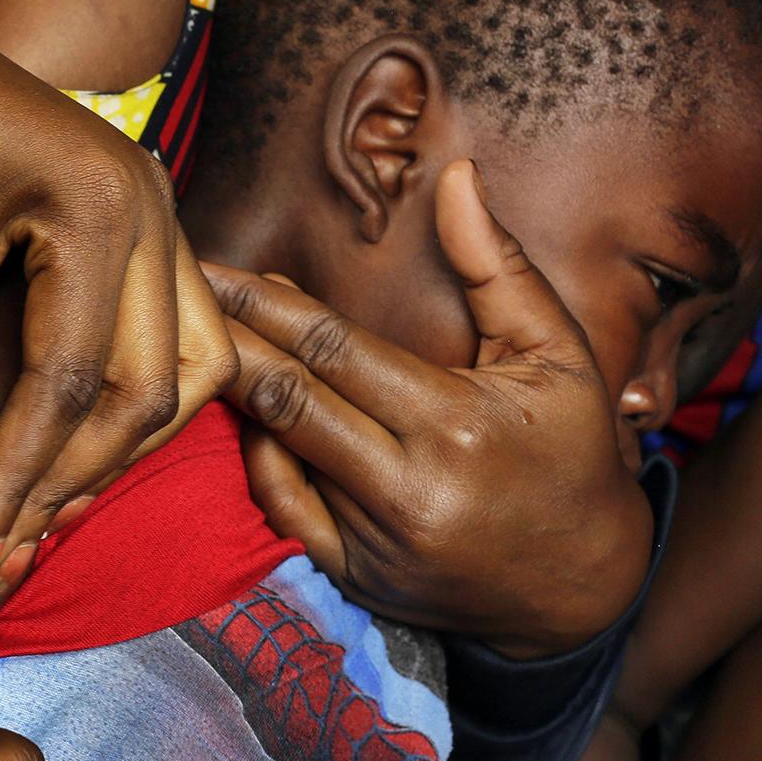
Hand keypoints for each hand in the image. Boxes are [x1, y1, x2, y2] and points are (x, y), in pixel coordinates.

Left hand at [0, 15, 235, 587]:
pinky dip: (121, 397)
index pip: (75, 383)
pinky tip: (63, 448)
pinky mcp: (129, 220)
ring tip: (41, 513)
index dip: (18, 479)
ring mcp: (151, 209)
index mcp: (104, 208)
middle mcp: (151, 206)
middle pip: (155, 387)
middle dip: (79, 479)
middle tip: (5, 549)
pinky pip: (162, 331)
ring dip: (117, 447)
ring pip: (184, 366)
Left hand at [205, 161, 649, 653]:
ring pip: (277, 453)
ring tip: (203, 341)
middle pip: (289, 399)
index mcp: (454, 423)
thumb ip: (497, 266)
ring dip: (237, 395)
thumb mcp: (555, 352)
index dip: (266, 304)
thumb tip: (458, 176)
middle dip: (229, 338)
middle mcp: (408, 488)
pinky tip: (247, 414)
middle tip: (179, 292)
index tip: (216, 267)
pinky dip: (258, 459)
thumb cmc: (570, 451)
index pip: (333, 349)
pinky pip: (282, 511)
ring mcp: (377, 541)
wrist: (582, 584)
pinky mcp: (357, 577)